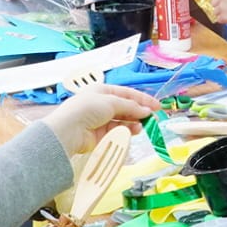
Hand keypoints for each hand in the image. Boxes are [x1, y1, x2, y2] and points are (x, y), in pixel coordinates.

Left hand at [43, 86, 161, 154]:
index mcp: (102, 91)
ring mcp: (100, 120)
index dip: (142, 99)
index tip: (157, 106)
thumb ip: (131, 106)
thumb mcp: (111, 101)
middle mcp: (101, 105)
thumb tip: (146, 111)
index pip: (126, 93)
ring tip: (142, 126)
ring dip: (134, 122)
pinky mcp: (100, 135)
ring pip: (123, 120)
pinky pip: (117, 131)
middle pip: (125, 107)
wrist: (69, 130)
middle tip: (152, 118)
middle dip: (139, 112)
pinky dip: (126, 131)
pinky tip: (133, 131)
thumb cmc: (88, 108)